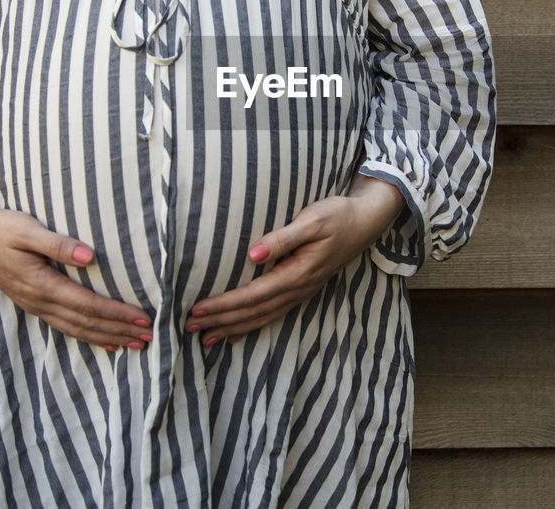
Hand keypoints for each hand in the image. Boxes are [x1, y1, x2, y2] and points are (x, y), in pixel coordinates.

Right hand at [0, 188, 154, 351]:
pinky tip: (105, 343)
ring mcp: (35, 305)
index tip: (142, 318)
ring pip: (77, 329)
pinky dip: (88, 336)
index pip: (88, 304)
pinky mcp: (34, 304)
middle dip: (119, 331)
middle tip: (150, 337)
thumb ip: (58, 244)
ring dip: (107, 338)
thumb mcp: (26, 229)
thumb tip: (91, 257)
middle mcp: (40, 301)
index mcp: (41, 284)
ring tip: (135, 344)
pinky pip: (65, 327)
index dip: (116, 313)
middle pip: (86, 322)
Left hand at [185, 174, 405, 345]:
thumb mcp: (312, 220)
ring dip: (232, 328)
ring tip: (205, 338)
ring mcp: (301, 292)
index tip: (198, 308)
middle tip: (189, 328)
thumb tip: (253, 255)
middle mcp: (298, 289)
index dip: (224, 304)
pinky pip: (272, 314)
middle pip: (253, 312)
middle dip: (221, 321)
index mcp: (298, 273)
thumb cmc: (337, 216)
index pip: (253, 294)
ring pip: (262, 318)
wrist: (364, 222)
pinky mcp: (301, 289)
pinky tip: (234, 335)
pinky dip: (251, 326)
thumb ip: (283, 238)